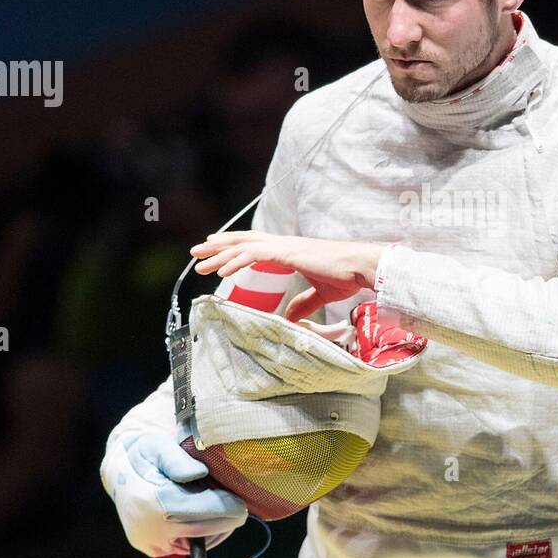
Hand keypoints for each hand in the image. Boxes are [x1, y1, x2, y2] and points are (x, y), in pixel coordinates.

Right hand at [107, 432, 247, 557]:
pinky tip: (207, 518)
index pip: (200, 510)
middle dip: (226, 521)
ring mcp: (149, 543)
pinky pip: (186, 546)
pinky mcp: (151, 549)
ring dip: (216, 529)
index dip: (225, 508)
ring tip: (223, 510)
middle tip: (241, 509)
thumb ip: (179, 460)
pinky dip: (201, 535)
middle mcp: (148, 528)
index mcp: (152, 501)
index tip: (242, 504)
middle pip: (201, 530)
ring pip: (197, 543)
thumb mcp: (159, 446)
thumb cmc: (145, 455)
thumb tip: (199, 474)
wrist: (120, 472)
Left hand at [191, 231, 385, 321]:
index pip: (254, 244)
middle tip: (196, 253)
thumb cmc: (346, 277)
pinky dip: (236, 262)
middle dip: (217, 246)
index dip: (233, 246)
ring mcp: (285, 246)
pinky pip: (255, 255)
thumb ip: (302, 303)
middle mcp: (284, 244)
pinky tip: (222, 271)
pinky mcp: (288, 253)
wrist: (361, 267)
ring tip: (200, 262)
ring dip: (220, 254)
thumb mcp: (320, 293)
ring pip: (243, 246)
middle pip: (242, 240)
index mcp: (290, 250)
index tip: (216, 251)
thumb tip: (289, 317)